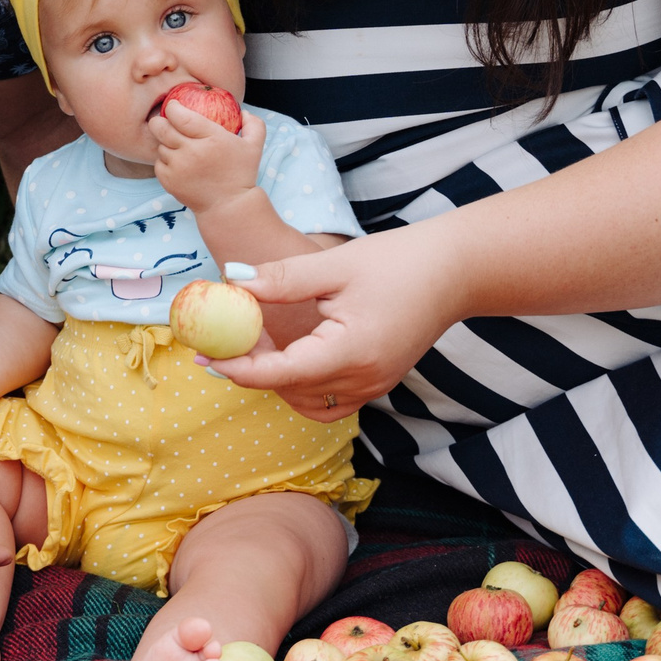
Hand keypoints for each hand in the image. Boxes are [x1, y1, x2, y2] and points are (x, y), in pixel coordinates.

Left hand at [151, 101, 264, 213]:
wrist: (229, 206)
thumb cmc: (241, 174)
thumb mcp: (254, 147)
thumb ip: (254, 125)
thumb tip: (244, 111)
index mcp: (211, 138)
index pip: (180, 116)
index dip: (172, 108)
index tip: (173, 106)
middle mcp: (191, 152)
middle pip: (161, 128)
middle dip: (158, 120)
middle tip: (162, 120)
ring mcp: (178, 167)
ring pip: (160, 146)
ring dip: (164, 143)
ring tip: (174, 144)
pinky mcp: (169, 181)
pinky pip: (158, 164)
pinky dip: (164, 160)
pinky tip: (174, 161)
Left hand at [209, 232, 466, 420]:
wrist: (456, 271)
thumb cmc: (399, 261)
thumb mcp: (334, 265)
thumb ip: (281, 278)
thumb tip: (232, 281)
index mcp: (351, 353)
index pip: (279, 374)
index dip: (236, 366)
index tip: (204, 354)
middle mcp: (363, 380)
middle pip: (288, 388)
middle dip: (250, 367)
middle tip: (223, 336)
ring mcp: (373, 386)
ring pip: (305, 399)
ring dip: (275, 377)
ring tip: (256, 339)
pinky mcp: (377, 382)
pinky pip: (327, 399)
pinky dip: (301, 384)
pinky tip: (289, 352)